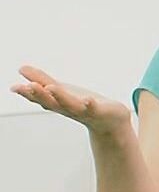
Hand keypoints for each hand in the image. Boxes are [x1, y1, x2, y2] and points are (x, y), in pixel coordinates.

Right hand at [10, 65, 131, 135]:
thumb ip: (42, 80)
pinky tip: (88, 100)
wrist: (110, 122)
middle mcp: (67, 108)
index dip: (27, 93)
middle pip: (51, 102)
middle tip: (27, 87)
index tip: (14, 87)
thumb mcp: (62, 90)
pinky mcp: (99, 111)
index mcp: (57, 102)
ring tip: (51, 87)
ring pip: (70, 105)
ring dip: (60, 97)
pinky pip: (94, 109)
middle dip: (39, 94)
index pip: (40, 97)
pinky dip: (90, 105)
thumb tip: (21, 69)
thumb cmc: (84, 105)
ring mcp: (83, 111)